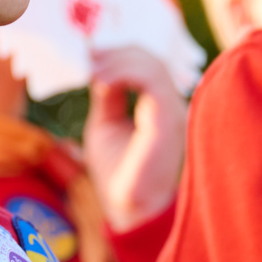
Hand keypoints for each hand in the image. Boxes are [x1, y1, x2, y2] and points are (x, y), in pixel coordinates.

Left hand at [83, 46, 188, 230]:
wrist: (129, 209)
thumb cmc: (119, 172)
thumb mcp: (105, 124)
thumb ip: (107, 97)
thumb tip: (100, 68)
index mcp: (159, 105)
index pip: (148, 64)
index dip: (119, 53)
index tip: (90, 54)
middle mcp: (171, 104)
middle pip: (151, 58)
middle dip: (117, 52)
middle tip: (89, 58)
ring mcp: (173, 111)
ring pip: (153, 65)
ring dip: (118, 61)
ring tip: (94, 70)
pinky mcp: (166, 120)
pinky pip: (153, 81)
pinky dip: (126, 73)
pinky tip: (104, 81)